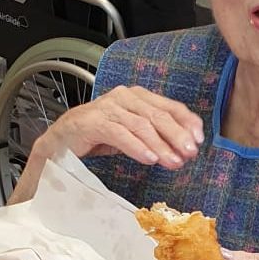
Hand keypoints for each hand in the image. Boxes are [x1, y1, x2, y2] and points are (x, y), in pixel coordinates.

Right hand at [28, 85, 202, 173]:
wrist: (59, 143)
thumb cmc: (96, 138)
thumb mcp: (131, 135)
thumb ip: (153, 137)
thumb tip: (181, 149)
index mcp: (136, 97)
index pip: (168, 106)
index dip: (186, 122)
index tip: (199, 140)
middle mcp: (124, 97)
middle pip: (158, 115)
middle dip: (177, 135)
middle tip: (189, 153)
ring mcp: (108, 107)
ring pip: (141, 125)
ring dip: (160, 145)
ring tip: (173, 162)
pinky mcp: (93, 122)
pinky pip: (120, 133)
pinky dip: (136, 146)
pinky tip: (149, 159)